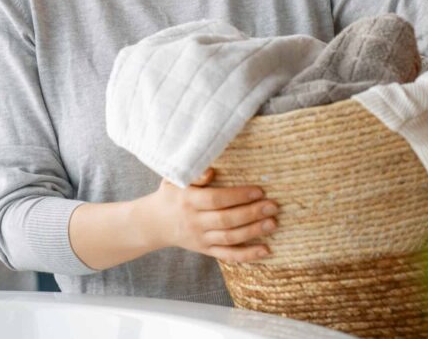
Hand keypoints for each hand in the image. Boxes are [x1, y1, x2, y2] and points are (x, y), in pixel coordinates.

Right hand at [142, 168, 278, 263]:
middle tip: (273, 206)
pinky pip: (228, 256)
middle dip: (252, 213)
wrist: (154, 223)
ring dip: (253, 232)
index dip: (238, 196)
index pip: (216, 199)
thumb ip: (193, 174)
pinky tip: (266, 250)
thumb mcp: (174, 179)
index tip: (259, 191)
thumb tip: (213, 171)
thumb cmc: (170, 195)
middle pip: (226, 220)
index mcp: (188, 201)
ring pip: (230, 238)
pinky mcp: (206, 251)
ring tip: (273, 223)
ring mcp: (201, 239)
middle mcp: (195, 222)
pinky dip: (248, 255)